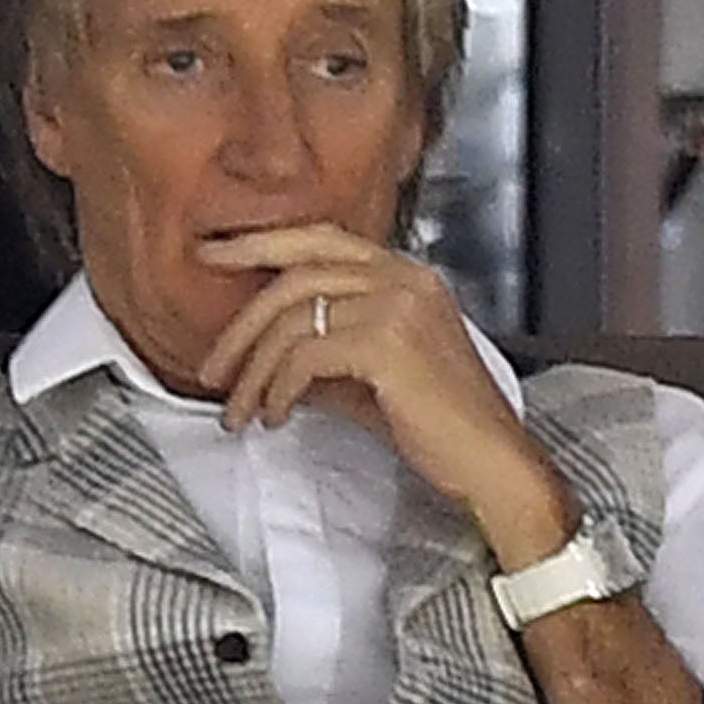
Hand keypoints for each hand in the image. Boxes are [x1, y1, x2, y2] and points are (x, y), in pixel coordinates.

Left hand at [195, 225, 573, 568]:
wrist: (492, 463)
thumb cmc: (439, 425)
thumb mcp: (371, 375)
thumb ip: (324, 352)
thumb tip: (266, 359)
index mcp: (405, 273)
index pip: (318, 239)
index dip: (259, 242)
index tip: (210, 254)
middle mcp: (404, 277)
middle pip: (294, 277)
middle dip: (241, 326)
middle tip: (210, 368)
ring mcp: (399, 305)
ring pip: (293, 321)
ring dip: (253, 371)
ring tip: (239, 410)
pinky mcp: (390, 343)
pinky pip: (306, 355)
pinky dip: (279, 388)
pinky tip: (276, 416)